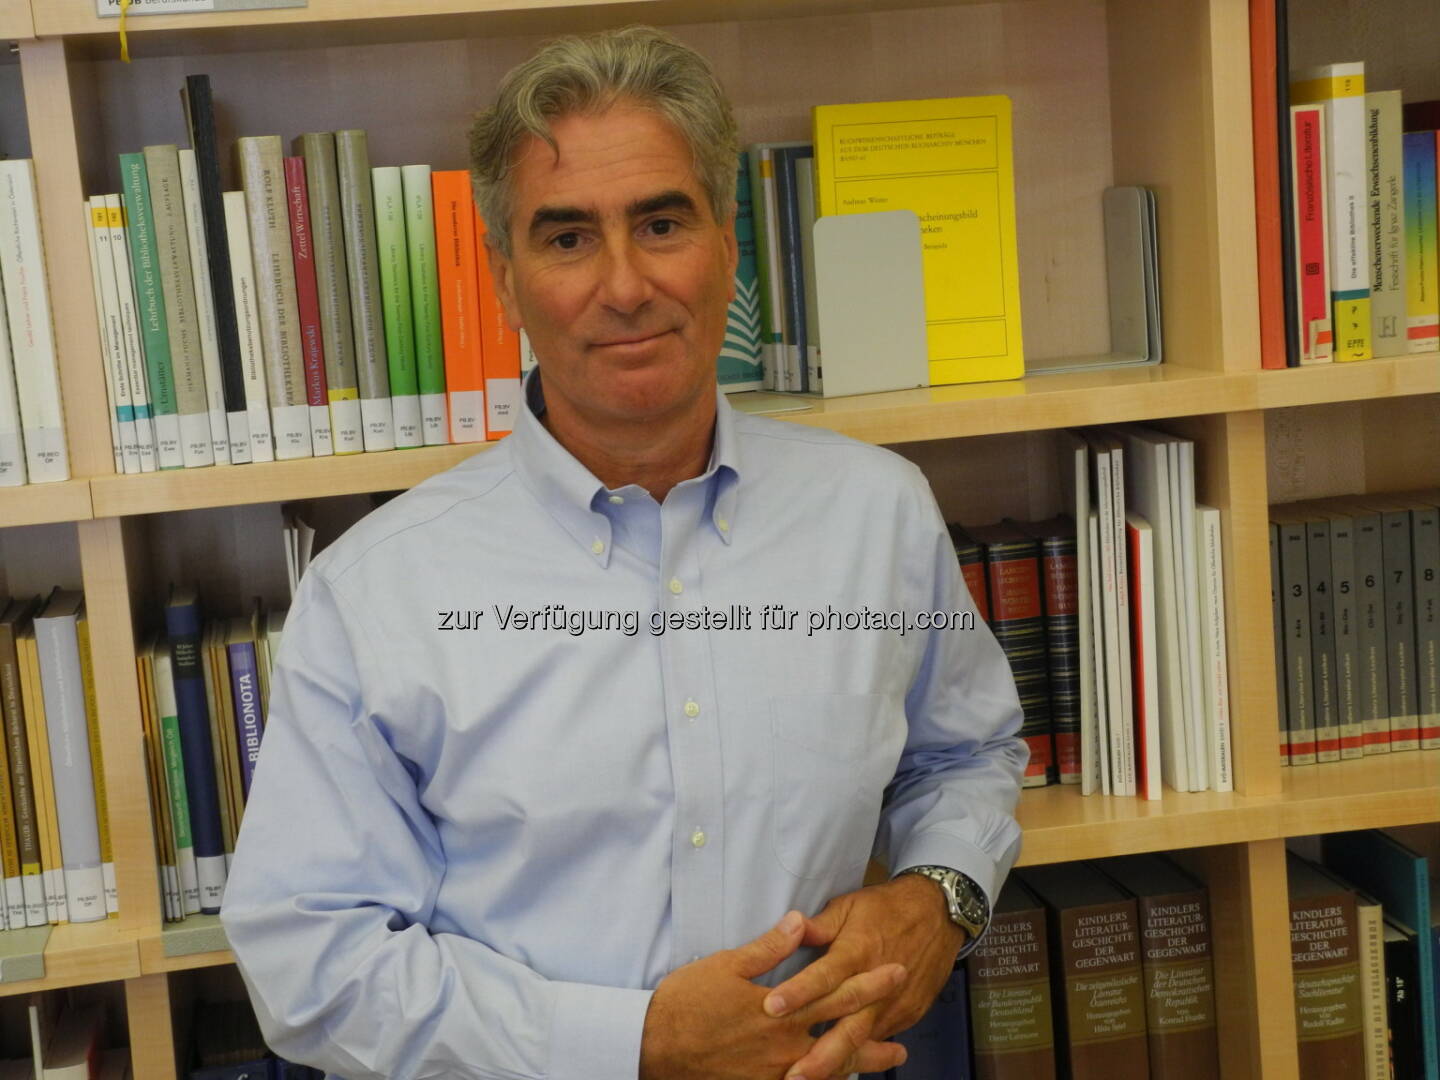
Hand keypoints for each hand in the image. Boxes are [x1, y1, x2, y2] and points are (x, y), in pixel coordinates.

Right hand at [638, 911, 910, 1079]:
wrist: (653, 1045)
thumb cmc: (686, 1001)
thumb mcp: (727, 964)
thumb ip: (769, 947)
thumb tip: (800, 922)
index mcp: (780, 1010)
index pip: (835, 993)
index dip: (869, 983)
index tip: (896, 973)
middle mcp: (784, 1046)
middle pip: (840, 1040)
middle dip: (874, 1038)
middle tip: (904, 1045)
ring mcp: (773, 1073)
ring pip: (825, 1072)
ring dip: (856, 1068)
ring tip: (882, 1067)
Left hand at [761, 877, 966, 1078]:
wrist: (938, 914)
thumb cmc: (888, 907)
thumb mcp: (850, 906)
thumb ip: (820, 925)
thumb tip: (789, 928)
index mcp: (857, 951)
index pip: (825, 976)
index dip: (799, 991)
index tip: (772, 1007)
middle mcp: (876, 983)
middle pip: (848, 1024)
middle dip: (820, 1054)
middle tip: (793, 1074)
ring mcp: (894, 1003)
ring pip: (863, 1040)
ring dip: (838, 1062)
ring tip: (810, 1079)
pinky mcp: (907, 1014)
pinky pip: (879, 1038)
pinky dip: (860, 1055)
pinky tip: (838, 1070)